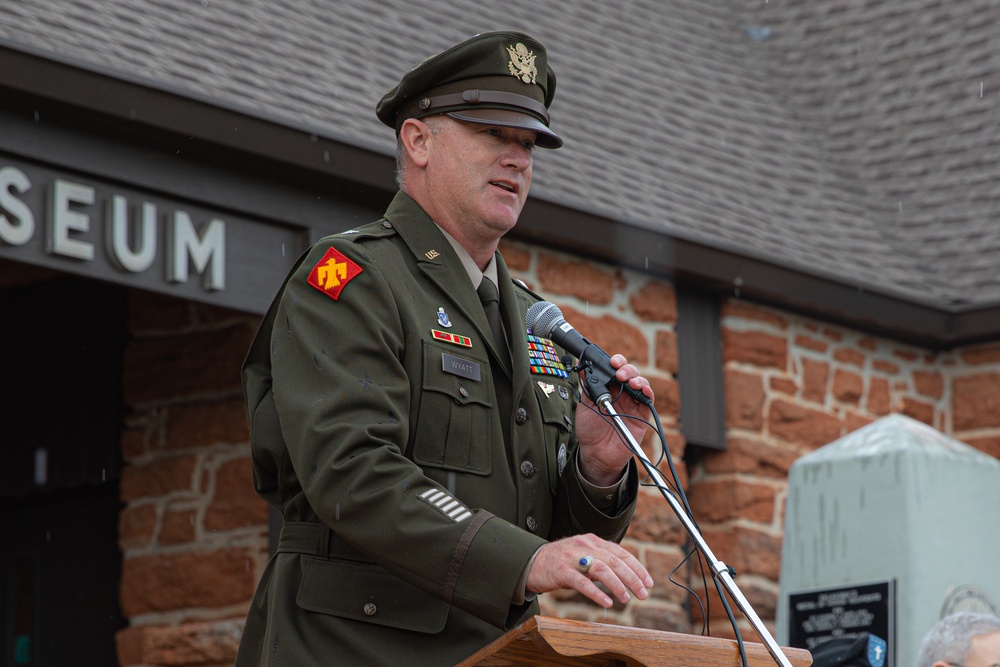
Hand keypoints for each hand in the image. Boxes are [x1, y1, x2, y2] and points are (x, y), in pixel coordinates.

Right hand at [526, 534, 652, 607]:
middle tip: (644, 593)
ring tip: (627, 599)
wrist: (531, 562)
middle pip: (615, 561)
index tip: (649, 582)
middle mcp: (585, 546)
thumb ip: (601, 562)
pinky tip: (607, 603)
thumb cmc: (560, 562)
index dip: (637, 568)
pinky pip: (582, 583)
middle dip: (633, 578)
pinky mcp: (562, 571)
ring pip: (602, 569)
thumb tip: (625, 575)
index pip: (621, 553)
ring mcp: (573, 557)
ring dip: (618, 585)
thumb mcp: (583, 556)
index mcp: (593, 541)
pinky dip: (596, 593)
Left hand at [574, 354, 652, 485]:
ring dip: (637, 378)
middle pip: (630, 373)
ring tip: (629, 381)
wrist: (596, 453)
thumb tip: (583, 366)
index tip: (612, 361)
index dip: (616, 362)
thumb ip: (587, 387)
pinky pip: (648, 401)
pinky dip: (647, 392)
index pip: (616, 370)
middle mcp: (622, 394)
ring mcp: (633, 404)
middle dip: (627, 368)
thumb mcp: (584, 405)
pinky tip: (641, 388)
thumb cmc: (590, 430)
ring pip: (641, 384)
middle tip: (619, 372)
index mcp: (609, 389)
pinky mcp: (641, 415)